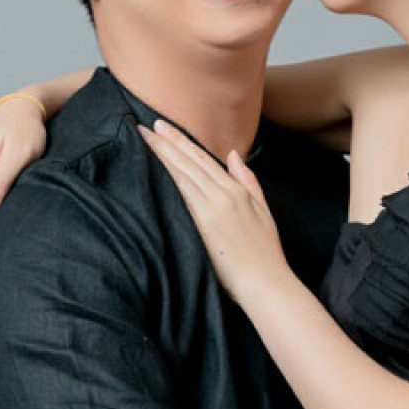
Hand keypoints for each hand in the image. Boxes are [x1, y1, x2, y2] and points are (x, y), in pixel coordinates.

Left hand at [139, 121, 289, 304]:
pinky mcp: (203, 225)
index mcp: (236, 190)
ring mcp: (212, 209)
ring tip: (143, 139)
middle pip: (188, 161)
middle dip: (165, 141)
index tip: (162, 127)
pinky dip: (167, 179)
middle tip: (143, 126)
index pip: (201, 158)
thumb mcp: (263, 209)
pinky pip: (181, 196)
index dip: (180, 140)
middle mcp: (222, 195)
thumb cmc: (265, 252)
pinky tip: (152, 169)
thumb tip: (234, 155)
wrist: (265, 282)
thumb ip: (248, 180)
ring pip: (182, 174)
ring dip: (161, 154)